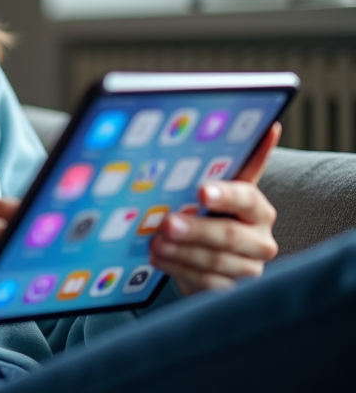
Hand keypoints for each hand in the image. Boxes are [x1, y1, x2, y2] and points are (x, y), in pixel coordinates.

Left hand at [149, 122, 280, 295]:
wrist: (217, 259)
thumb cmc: (213, 217)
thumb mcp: (215, 193)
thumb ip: (223, 168)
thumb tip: (258, 126)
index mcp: (257, 209)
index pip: (245, 198)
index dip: (225, 195)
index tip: (201, 191)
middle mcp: (260, 239)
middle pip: (229, 235)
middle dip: (195, 229)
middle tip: (167, 223)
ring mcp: (249, 267)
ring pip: (215, 261)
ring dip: (181, 252)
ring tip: (155, 242)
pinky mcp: (233, 290)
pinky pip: (207, 282)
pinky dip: (179, 269)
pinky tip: (158, 259)